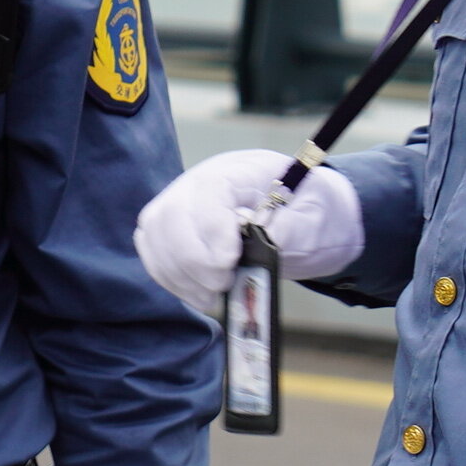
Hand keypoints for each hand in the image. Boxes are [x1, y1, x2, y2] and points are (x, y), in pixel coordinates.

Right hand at [134, 152, 364, 315]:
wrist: (302, 220)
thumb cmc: (309, 215)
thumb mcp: (312, 220)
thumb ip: (288, 229)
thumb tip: (260, 242)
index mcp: (241, 171)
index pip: (209, 189)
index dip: (212, 228)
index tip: (231, 260)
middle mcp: (201, 182)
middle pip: (171, 213)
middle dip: (194, 258)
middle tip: (224, 282)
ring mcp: (181, 204)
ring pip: (155, 235)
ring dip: (180, 274)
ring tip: (213, 294)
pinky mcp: (171, 229)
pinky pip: (153, 252)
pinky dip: (171, 279)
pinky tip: (199, 293)